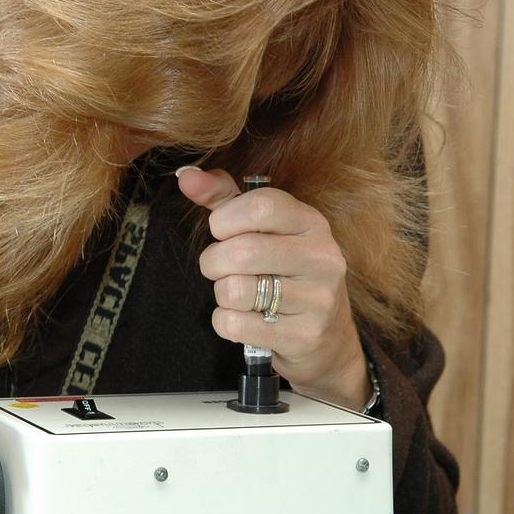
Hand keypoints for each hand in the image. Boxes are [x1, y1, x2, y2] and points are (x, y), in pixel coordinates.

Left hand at [176, 167, 370, 408]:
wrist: (327, 336)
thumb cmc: (283, 271)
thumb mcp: (262, 229)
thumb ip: (223, 198)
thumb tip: (186, 177)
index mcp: (311, 223)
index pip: (261, 205)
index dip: (225, 218)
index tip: (221, 231)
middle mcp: (322, 257)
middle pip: (242, 250)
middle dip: (213, 261)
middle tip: (219, 268)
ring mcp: (317, 299)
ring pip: (236, 290)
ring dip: (221, 293)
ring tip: (237, 293)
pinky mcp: (304, 336)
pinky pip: (235, 324)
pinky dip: (225, 321)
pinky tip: (242, 318)